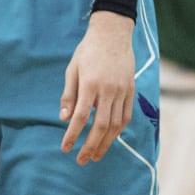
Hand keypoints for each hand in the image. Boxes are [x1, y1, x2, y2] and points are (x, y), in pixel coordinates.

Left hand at [60, 11, 137, 163]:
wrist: (112, 34)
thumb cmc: (88, 52)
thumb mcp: (72, 70)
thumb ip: (69, 95)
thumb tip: (64, 119)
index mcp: (90, 84)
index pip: (81, 117)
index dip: (72, 135)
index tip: (65, 148)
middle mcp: (108, 90)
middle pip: (101, 126)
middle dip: (90, 146)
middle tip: (81, 160)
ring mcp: (122, 91)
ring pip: (116, 124)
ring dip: (106, 143)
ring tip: (96, 156)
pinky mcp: (131, 90)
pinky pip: (126, 115)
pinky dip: (118, 130)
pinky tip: (110, 139)